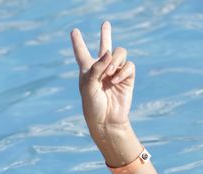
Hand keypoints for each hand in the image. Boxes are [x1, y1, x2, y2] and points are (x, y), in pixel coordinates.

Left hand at [71, 21, 135, 148]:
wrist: (106, 120)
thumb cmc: (92, 105)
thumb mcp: (88, 86)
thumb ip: (96, 68)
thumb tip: (108, 53)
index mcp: (87, 70)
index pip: (81, 52)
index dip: (77, 42)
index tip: (74, 31)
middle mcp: (101, 68)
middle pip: (104, 46)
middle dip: (106, 35)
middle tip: (105, 24)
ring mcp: (115, 72)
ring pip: (119, 53)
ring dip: (114, 60)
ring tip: (109, 74)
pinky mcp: (127, 78)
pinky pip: (128, 65)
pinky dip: (122, 71)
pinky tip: (115, 80)